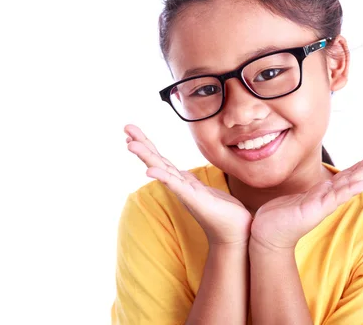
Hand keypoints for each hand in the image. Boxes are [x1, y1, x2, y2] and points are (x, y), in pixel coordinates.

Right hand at [125, 124, 252, 245]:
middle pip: (157, 160)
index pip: (161, 160)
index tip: (131, 132)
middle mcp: (180, 186)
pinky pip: (176, 186)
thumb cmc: (224, 213)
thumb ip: (193, 182)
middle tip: (126, 128)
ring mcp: (185, 193)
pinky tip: (149, 170)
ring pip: (162, 170)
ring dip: (146, 156)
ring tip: (130, 144)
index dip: (148, 145)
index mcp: (183, 182)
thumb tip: (184, 174)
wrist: (236, 234)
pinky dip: (162, 177)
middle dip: (142, 144)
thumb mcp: (207, 191)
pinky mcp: (194, 200)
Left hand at [250, 144, 362, 251]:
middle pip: (354, 176)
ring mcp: (323, 203)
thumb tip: (328, 183)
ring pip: (349, 183)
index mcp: (325, 192)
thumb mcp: (302, 198)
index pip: (349, 174)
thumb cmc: (282, 216)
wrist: (266, 234)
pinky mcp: (315, 210)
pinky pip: (335, 197)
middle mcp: (328, 197)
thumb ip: (317, 192)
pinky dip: (350, 190)